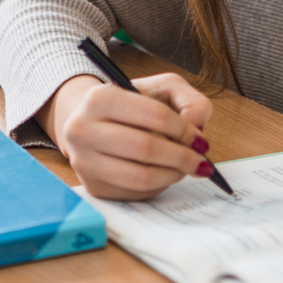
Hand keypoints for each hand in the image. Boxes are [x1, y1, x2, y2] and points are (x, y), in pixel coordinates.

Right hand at [43, 72, 213, 200]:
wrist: (94, 123)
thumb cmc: (133, 106)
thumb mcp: (163, 89)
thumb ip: (190, 100)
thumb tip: (196, 130)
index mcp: (100, 98)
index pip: (154, 115)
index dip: (184, 130)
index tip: (199, 140)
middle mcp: (83, 129)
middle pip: (146, 148)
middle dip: (182, 157)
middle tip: (200, 161)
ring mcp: (84, 161)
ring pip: (141, 177)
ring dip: (172, 175)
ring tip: (183, 168)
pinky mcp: (93, 187)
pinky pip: (135, 194)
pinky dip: (158, 187)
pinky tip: (163, 174)